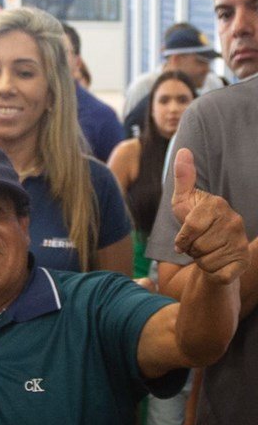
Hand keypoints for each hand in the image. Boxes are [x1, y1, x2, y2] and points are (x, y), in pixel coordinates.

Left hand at [171, 148, 249, 282]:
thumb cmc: (194, 224)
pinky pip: (218, 273)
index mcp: (218, 205)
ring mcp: (241, 241)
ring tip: (205, 252)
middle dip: (190, 249)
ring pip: (206, 260)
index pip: (190, 228)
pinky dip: (211, 273)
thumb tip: (183, 151)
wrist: (210, 251)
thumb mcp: (183, 202)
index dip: (181, 238)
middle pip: (197, 245)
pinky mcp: (243, 261)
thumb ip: (183, 179)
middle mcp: (235, 221)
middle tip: (197, 244)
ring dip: (200, 260)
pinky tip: (215, 264)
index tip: (183, 238)